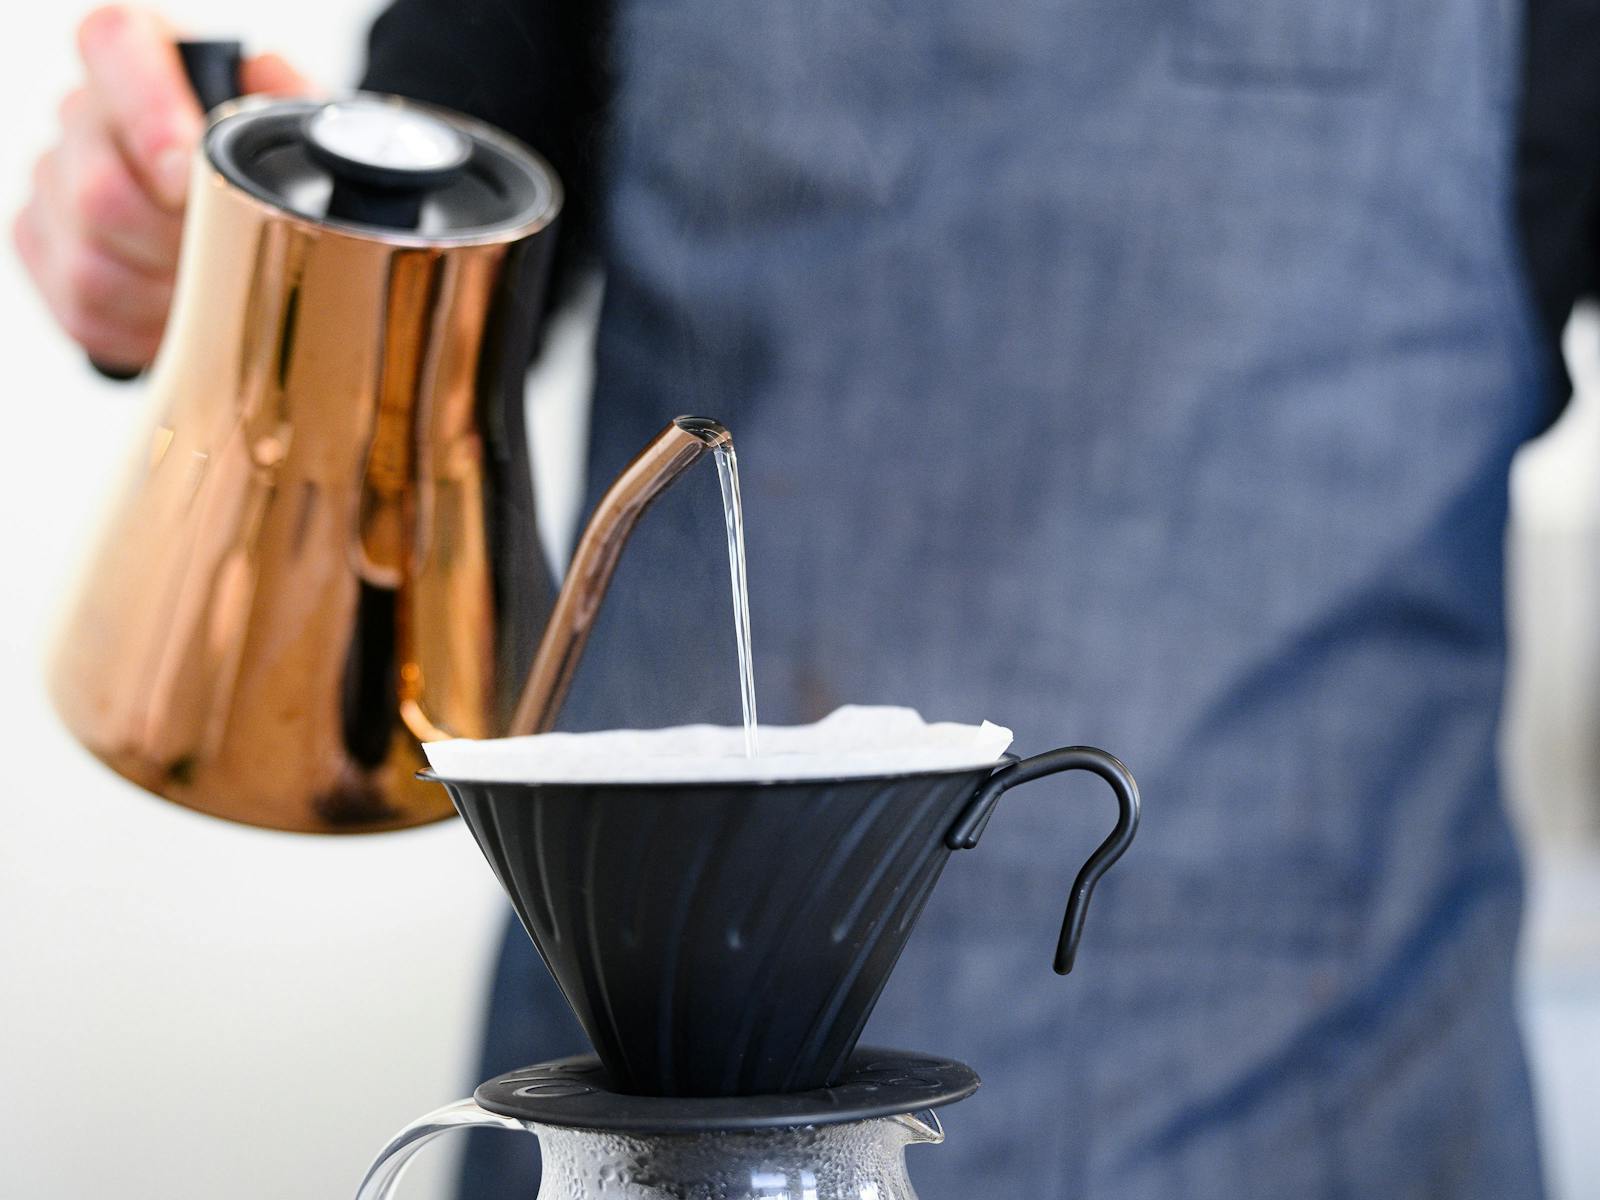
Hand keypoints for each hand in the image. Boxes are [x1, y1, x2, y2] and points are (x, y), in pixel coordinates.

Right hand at [12, 6, 310, 372]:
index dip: (151, 112)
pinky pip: (84, 308)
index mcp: (138, 55)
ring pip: (91, 262)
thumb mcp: (288, 122)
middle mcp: (83, 114)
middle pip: (100, 190)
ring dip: (167, 292)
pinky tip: (183, 310)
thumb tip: (272, 86)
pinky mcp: (44, 249)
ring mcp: (53, 183)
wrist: (238, 218)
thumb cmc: (261, 161)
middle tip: (229, 254)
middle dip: (178, 243)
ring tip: (214, 287)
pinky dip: (145, 325)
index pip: (115, 46)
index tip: (188, 170)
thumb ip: (284, 95)